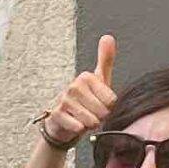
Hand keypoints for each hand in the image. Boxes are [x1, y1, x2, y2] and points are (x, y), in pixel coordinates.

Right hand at [39, 35, 118, 150]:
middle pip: (102, 111)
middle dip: (100, 117)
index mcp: (86, 77)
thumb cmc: (85, 100)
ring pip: (91, 120)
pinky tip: (75, 124)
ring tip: (84, 118)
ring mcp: (64, 100)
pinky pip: (78, 127)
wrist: (63, 121)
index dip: (109, 107)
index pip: (111, 100)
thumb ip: (105, 60)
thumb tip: (108, 37)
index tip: (100, 104)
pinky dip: (80, 130)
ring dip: (90, 124)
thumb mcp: (99, 80)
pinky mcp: (57, 115)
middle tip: (92, 113)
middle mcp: (74, 86)